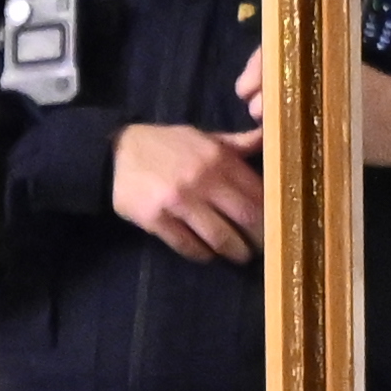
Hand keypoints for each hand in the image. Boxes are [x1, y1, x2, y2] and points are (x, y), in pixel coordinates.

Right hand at [110, 121, 266, 265]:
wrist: (115, 153)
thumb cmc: (165, 145)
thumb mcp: (203, 136)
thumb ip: (236, 143)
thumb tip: (269, 136)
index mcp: (219, 157)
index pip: (258, 192)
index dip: (271, 213)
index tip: (275, 225)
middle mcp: (203, 179)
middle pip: (246, 218)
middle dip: (258, 239)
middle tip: (261, 248)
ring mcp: (179, 201)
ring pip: (220, 238)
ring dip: (233, 252)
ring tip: (237, 255)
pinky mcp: (157, 219)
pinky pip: (189, 246)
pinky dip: (202, 254)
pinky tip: (206, 254)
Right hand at [225, 45, 390, 170]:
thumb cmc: (385, 127)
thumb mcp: (338, 126)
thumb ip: (298, 116)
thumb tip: (261, 113)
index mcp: (328, 58)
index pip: (280, 46)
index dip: (257, 66)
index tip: (244, 92)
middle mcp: (328, 61)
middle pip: (282, 60)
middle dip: (261, 83)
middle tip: (253, 112)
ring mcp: (334, 77)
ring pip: (291, 77)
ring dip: (273, 96)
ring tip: (264, 122)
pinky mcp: (340, 94)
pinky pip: (305, 90)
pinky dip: (289, 103)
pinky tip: (282, 124)